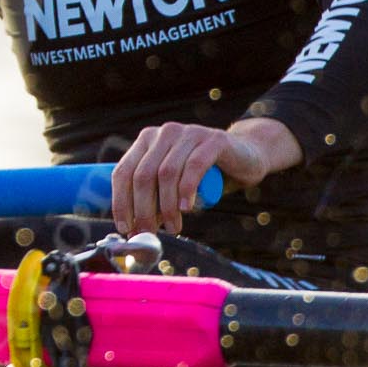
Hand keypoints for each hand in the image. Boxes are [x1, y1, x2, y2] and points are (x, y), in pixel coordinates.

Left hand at [111, 120, 289, 236]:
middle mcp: (164, 133)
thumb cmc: (204, 175)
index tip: (124, 227)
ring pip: (167, 173)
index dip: (120, 202)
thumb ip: (155, 199)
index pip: (123, 172)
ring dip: (167, 206)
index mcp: (146, 141)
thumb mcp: (173, 184)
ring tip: (173, 227)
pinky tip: (186, 208)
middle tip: (148, 233)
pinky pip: (194, 167)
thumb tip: (134, 229)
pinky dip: (186, 190)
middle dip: (143, 209)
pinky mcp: (213, 139)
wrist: (247, 155)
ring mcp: (188, 133)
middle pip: (143, 175)